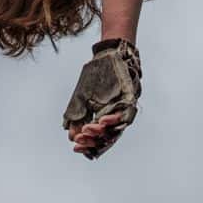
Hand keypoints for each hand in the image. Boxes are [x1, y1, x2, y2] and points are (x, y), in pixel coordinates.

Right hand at [62, 39, 141, 161]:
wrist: (109, 55)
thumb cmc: (96, 76)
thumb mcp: (82, 98)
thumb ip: (77, 116)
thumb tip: (71, 136)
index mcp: (103, 119)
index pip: (97, 139)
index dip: (87, 145)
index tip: (75, 147)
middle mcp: (115, 117)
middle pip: (107, 138)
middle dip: (93, 141)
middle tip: (80, 141)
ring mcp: (124, 110)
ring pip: (116, 129)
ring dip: (101, 132)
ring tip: (88, 130)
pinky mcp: (131, 101)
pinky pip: (125, 115)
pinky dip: (113, 120)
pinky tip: (102, 120)